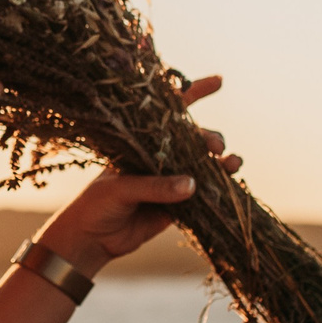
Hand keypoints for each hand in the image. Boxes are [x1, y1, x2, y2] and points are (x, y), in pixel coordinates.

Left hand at [37, 74, 238, 275]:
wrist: (89, 241)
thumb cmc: (95, 205)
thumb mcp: (120, 189)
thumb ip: (155, 186)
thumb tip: (192, 184)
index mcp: (140, 143)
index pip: (169, 113)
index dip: (194, 94)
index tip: (219, 81)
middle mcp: (158, 159)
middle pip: (193, 140)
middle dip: (209, 138)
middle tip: (216, 148)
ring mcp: (169, 182)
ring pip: (202, 166)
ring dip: (222, 163)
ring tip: (233, 165)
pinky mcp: (176, 207)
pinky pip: (202, 196)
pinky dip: (219, 190)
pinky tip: (231, 185)